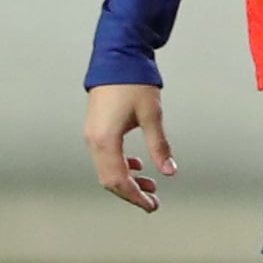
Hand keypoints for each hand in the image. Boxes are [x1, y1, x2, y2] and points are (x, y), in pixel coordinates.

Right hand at [84, 83, 173, 212]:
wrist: (116, 57)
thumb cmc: (132, 82)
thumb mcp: (151, 115)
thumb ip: (159, 146)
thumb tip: (169, 170)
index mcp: (105, 140)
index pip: (118, 180)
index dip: (135, 196)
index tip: (151, 205)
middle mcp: (94, 140)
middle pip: (109, 180)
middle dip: (131, 193)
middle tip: (152, 201)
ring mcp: (92, 134)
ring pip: (106, 169)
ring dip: (127, 180)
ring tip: (149, 184)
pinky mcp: (96, 128)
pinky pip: (105, 156)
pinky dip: (121, 166)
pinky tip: (137, 165)